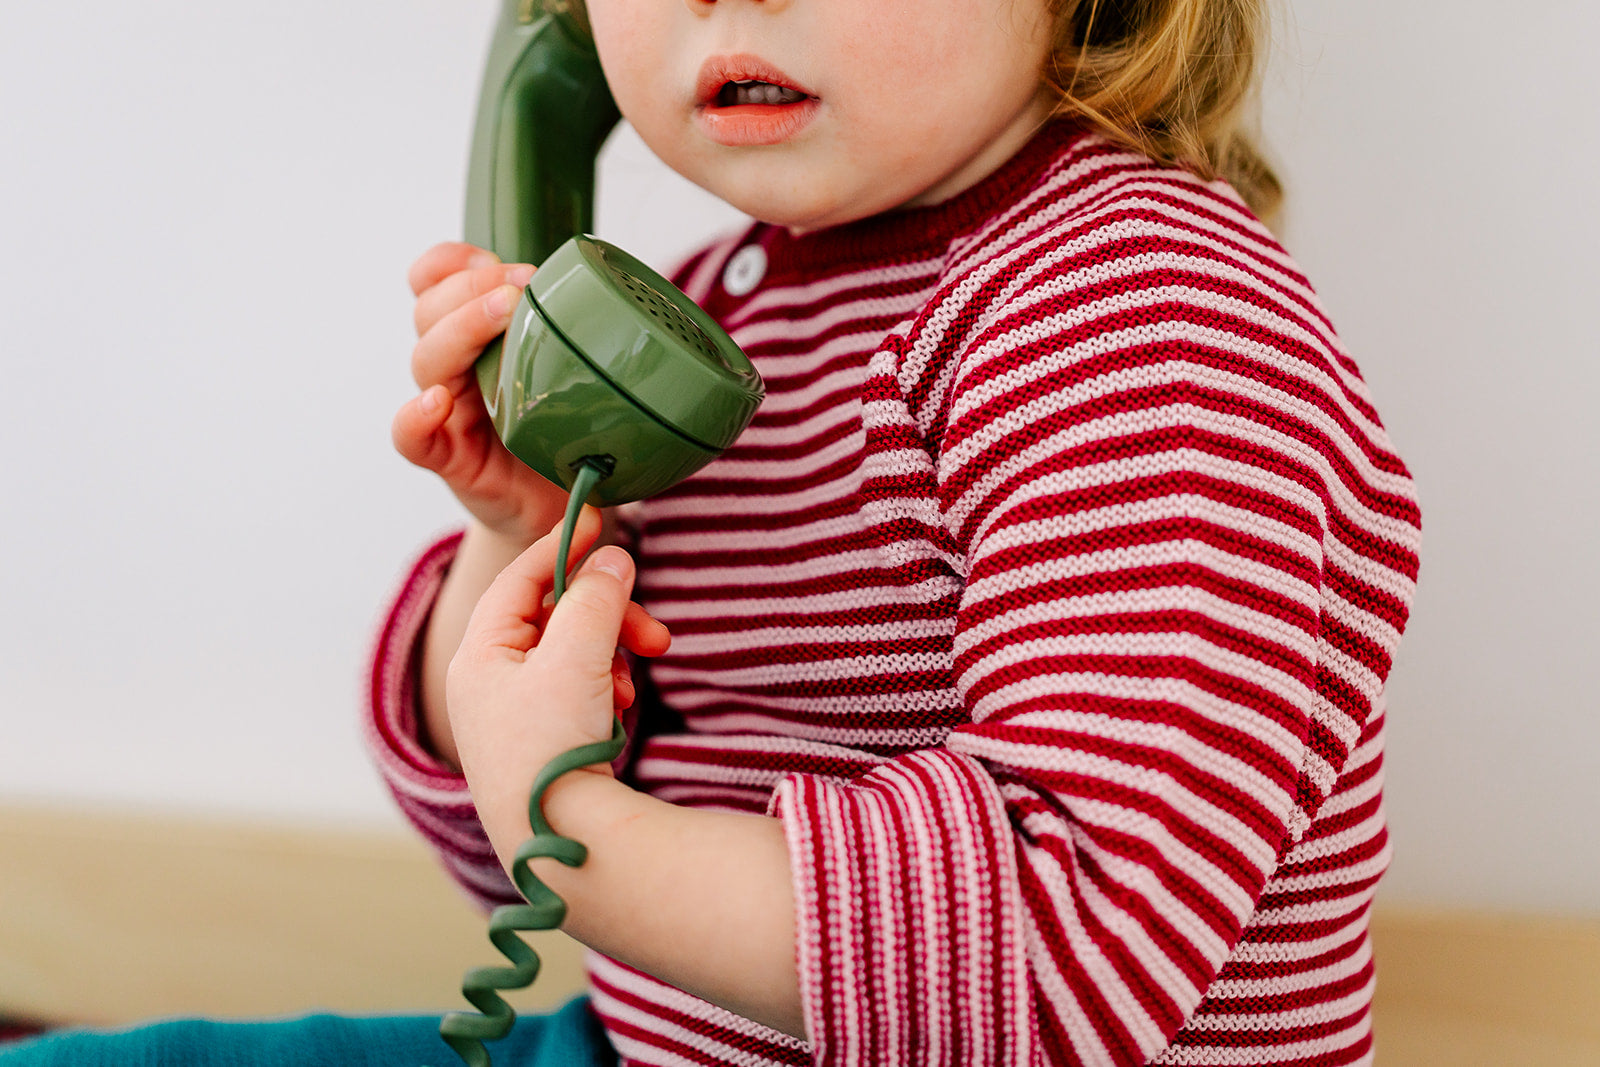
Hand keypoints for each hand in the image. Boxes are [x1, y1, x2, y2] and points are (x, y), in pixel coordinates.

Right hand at [391, 242, 570, 543]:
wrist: (562, 505)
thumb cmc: (569, 433)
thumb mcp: (579, 372)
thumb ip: (588, 336)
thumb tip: (638, 301)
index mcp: (479, 336)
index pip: (436, 281)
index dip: (455, 261)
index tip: (499, 259)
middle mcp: (457, 367)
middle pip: (430, 309)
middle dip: (474, 284)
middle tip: (525, 283)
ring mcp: (449, 412)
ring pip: (426, 358)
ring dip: (462, 326)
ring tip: (507, 311)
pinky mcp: (448, 458)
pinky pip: (411, 437)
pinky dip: (416, 418)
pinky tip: (439, 402)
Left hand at [446, 510, 671, 847]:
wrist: (558, 845)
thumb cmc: (551, 750)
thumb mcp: (576, 657)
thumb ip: (596, 597)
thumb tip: (613, 557)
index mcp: (478, 655)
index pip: (519, 578)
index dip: (562, 546)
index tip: (603, 521)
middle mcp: (486, 682)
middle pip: (553, 617)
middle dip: (608, 618)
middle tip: (654, 633)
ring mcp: (511, 714)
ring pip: (571, 653)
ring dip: (611, 654)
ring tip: (632, 683)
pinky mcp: (539, 741)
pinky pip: (577, 688)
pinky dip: (606, 686)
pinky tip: (621, 708)